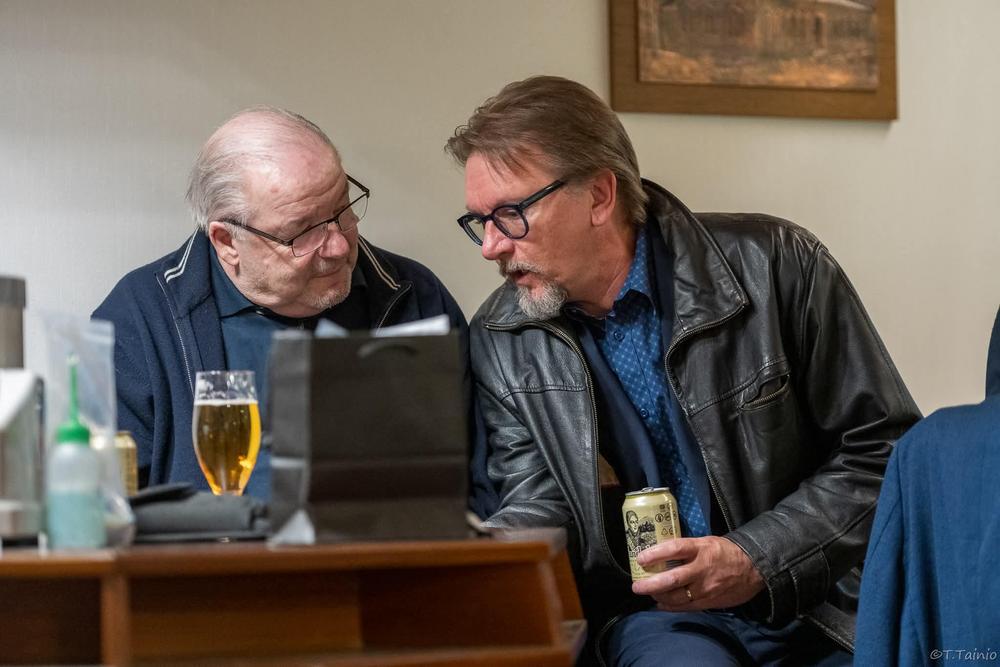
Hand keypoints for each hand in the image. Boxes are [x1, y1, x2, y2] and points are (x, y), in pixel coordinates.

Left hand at [631, 536, 764, 610]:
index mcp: (701, 549)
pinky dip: (670, 606)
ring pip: (677, 597)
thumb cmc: (725, 552)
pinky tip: (660, 603)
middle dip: (651, 584)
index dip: (655, 554)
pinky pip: (686, 607)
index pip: (675, 549)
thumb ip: (686, 549)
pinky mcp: (709, 602)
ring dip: (658, 596)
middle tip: (636, 586)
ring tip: (647, 593)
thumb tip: (661, 552)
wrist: (753, 569)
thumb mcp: (706, 542)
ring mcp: (706, 588)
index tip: (640, 558)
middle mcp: (702, 569)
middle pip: (672, 579)